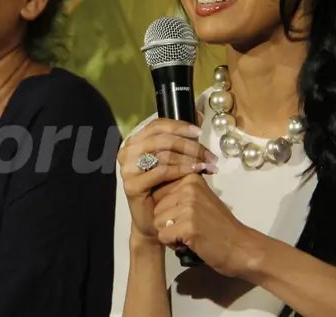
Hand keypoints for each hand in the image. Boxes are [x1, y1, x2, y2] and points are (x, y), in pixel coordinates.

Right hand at [117, 118, 217, 245]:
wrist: (155, 220)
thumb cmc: (164, 189)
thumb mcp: (173, 161)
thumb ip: (180, 141)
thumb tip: (199, 116)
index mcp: (134, 142)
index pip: (156, 125)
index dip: (179, 126)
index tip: (199, 132)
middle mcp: (127, 152)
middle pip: (161, 139)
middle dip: (189, 145)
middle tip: (209, 154)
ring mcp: (127, 169)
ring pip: (162, 154)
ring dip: (189, 157)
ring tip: (207, 164)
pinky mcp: (132, 185)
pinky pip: (160, 171)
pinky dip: (181, 170)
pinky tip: (195, 171)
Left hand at [152, 174, 255, 277]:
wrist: (241, 248)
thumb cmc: (219, 225)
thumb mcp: (200, 198)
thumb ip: (179, 191)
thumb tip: (152, 186)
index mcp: (191, 178)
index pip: (158, 190)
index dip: (167, 208)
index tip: (186, 214)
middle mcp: (189, 188)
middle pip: (155, 207)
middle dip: (167, 221)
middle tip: (188, 227)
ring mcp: (188, 207)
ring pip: (157, 222)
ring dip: (169, 233)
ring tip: (189, 235)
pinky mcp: (187, 226)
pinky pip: (162, 236)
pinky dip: (172, 244)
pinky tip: (189, 243)